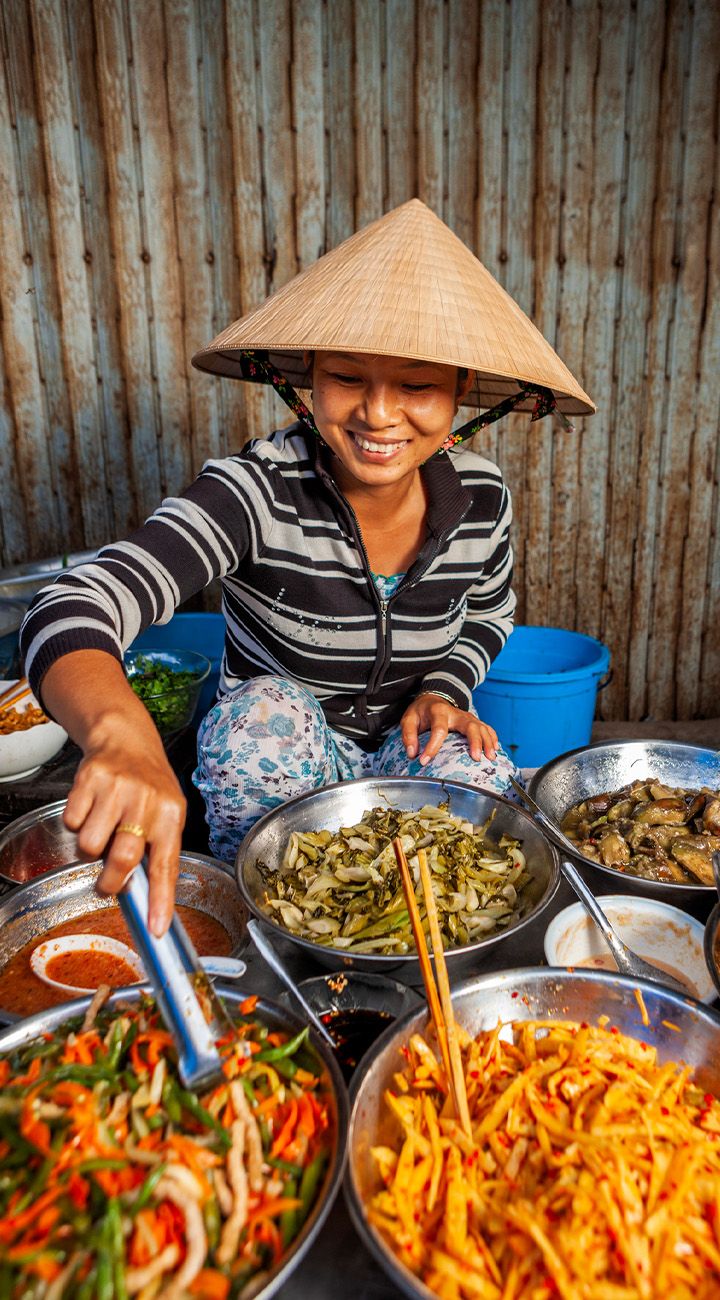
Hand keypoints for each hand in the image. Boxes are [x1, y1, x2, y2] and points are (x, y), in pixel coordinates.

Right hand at [41, 651, 185, 935]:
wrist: (125, 739)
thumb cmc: (149, 786)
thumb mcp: (166, 813)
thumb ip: (157, 850)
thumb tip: (146, 899)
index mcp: (172, 814)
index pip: (167, 864)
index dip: (160, 899)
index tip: (155, 928)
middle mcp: (147, 800)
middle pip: (123, 858)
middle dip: (111, 882)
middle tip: (106, 885)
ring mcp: (117, 788)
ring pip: (90, 844)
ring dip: (90, 846)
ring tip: (102, 828)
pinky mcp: (90, 778)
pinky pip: (71, 822)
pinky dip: (76, 822)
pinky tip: (91, 807)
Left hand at [401, 692, 497, 765]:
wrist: (433, 698)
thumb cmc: (421, 712)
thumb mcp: (409, 719)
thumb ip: (409, 735)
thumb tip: (413, 754)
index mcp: (439, 711)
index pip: (438, 730)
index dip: (432, 747)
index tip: (424, 761)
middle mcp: (457, 713)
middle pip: (470, 725)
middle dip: (475, 742)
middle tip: (475, 758)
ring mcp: (467, 717)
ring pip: (482, 727)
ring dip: (488, 742)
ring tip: (490, 757)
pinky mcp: (474, 721)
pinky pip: (487, 728)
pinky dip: (493, 738)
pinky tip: (495, 749)